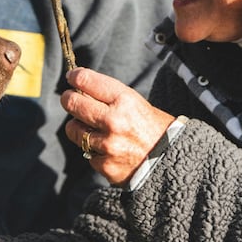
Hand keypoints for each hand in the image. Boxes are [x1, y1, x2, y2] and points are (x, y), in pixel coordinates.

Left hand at [61, 68, 174, 185]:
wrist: (172, 160)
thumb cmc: (153, 127)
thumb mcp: (136, 103)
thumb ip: (108, 97)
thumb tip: (79, 89)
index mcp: (124, 100)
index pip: (86, 80)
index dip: (75, 77)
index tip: (72, 77)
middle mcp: (114, 121)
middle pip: (72, 103)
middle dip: (68, 99)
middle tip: (70, 99)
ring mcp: (108, 144)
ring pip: (74, 129)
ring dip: (79, 127)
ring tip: (92, 128)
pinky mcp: (105, 164)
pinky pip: (86, 152)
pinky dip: (93, 150)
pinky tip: (107, 149)